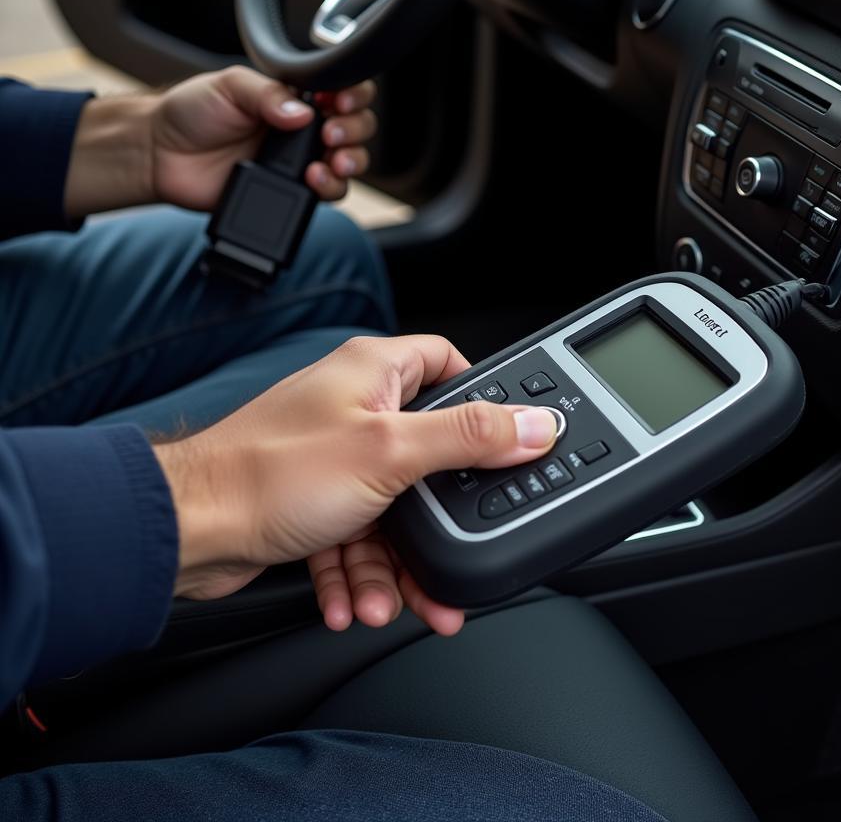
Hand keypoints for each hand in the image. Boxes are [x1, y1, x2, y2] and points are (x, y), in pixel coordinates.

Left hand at [150, 66, 376, 209]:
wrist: (160, 155)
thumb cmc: (189, 114)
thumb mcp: (229, 86)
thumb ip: (268, 94)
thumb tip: (304, 111)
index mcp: (293, 96)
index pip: (342, 90)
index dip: (353, 94)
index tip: (339, 99)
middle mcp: (303, 129)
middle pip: (356, 128)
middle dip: (354, 129)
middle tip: (330, 131)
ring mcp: (299, 162)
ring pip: (349, 163)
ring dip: (350, 160)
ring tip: (329, 159)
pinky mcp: (291, 192)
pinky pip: (327, 194)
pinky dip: (330, 188)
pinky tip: (313, 179)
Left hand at [154, 336, 558, 636]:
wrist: (187, 532)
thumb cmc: (268, 474)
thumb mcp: (389, 452)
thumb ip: (467, 438)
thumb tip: (532, 425)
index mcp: (373, 373)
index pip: (447, 363)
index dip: (479, 397)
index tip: (503, 438)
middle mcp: (353, 407)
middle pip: (426, 456)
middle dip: (436, 517)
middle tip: (451, 549)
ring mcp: (332, 456)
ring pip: (391, 510)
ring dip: (392, 562)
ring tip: (390, 598)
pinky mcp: (312, 501)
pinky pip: (355, 538)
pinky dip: (357, 572)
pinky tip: (352, 599)